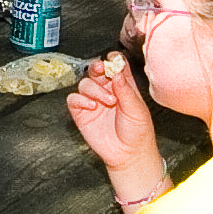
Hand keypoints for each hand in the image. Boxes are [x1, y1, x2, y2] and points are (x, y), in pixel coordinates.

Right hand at [65, 53, 166, 207]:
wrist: (129, 154)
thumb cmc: (138, 132)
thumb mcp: (137, 109)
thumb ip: (126, 90)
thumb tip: (117, 72)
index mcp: (123, 86)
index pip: (115, 65)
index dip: (112, 59)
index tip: (112, 59)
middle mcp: (107, 90)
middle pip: (96, 70)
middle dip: (97, 67)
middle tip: (101, 69)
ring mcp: (93, 101)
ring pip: (85, 83)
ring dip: (94, 89)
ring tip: (107, 101)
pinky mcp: (82, 113)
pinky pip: (73, 99)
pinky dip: (80, 99)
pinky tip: (92, 106)